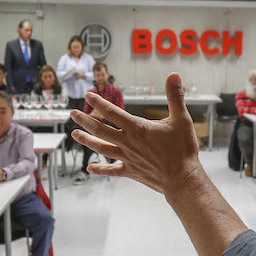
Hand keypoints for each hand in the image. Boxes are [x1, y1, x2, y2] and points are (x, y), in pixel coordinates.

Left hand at [71, 73, 200, 195]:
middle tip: (72, 114)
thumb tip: (174, 76)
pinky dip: (100, 169)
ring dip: (87, 140)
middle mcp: (128, 142)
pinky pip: (111, 170)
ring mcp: (127, 158)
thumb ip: (175, 96)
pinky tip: (90, 168)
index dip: (98, 103)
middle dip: (85, 120)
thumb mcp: (181, 119)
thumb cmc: (183, 150)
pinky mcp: (130, 171)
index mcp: (137, 128)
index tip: (88, 95)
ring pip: (101, 148)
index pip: (112, 112)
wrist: (182, 179)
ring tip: (75, 134)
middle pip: (100, 129)